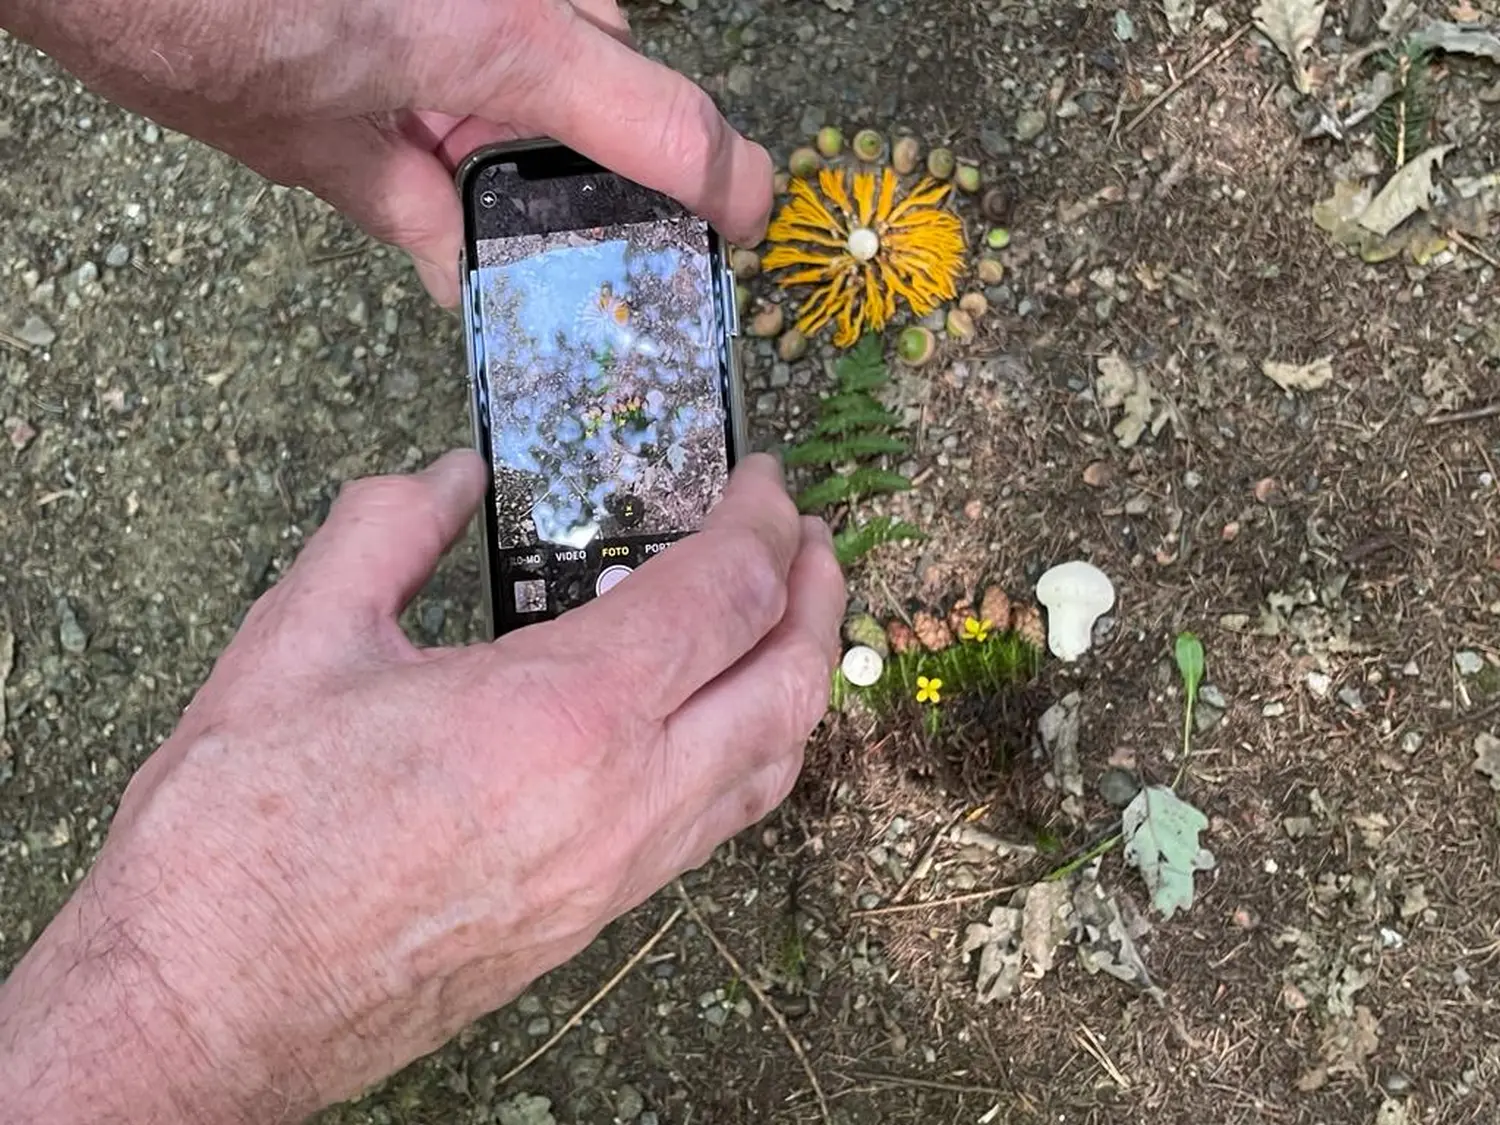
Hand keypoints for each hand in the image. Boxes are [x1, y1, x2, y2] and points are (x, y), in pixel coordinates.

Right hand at [0, 451, 843, 1124]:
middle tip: (806, 535)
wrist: (207, 1007)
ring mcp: (621, 870)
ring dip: (799, 675)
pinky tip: (716, 718)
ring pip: (774, 762)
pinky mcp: (598, 914)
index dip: (764, 521)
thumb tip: (448, 479)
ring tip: (785, 616)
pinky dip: (752, 749)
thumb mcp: (298, 639)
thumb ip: (387, 531)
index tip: (764, 480)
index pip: (728, 594)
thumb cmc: (239, 837)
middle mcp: (624, 798)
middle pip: (790, 681)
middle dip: (817, 591)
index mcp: (562, 713)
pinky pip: (720, 820)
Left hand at [3, 0, 772, 304]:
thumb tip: (458, 274)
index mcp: (507, 43)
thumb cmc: (184, 10)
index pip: (673, 127)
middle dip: (578, 137)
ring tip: (431, 126)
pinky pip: (507, 5)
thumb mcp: (311, 147)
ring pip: (555, 23)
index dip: (729, 189)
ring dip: (516, 88)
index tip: (743, 228)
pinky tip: (408, 74)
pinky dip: (475, 46)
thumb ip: (411, 209)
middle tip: (523, 200)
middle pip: (610, 63)